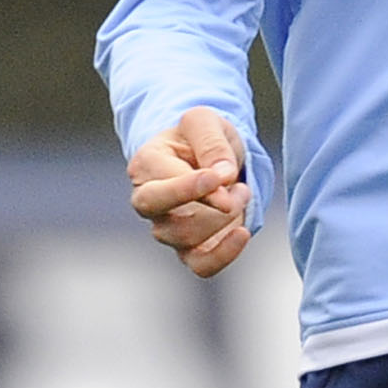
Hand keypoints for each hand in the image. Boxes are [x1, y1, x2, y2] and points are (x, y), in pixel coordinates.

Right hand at [130, 106, 255, 277]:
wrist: (211, 158)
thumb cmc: (202, 137)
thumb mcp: (206, 122)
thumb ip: (212, 143)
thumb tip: (223, 178)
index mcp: (145, 166)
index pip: (160, 190)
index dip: (191, 188)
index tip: (221, 178)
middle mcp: (148, 202)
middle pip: (168, 224)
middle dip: (209, 212)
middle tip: (239, 190)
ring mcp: (166, 229)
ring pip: (189, 241)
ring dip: (226, 219)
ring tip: (242, 192)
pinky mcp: (189, 248)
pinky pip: (201, 266)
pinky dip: (224, 255)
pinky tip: (243, 232)